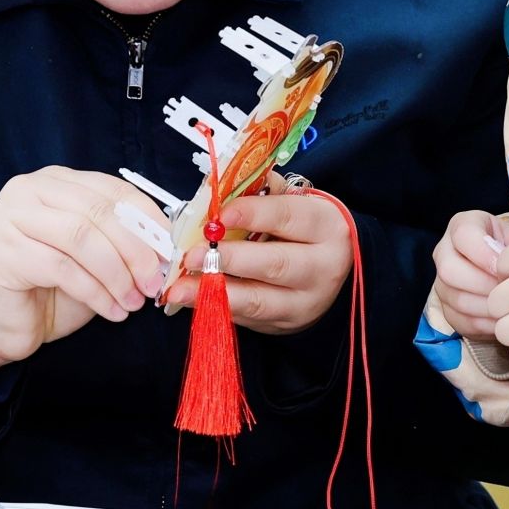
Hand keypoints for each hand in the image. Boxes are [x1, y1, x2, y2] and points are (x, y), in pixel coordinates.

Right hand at [0, 167, 171, 370]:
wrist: (4, 322)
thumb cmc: (52, 287)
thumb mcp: (95, 256)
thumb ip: (122, 242)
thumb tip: (166, 247)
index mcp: (58, 181)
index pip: (113, 189)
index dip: (147, 219)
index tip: (169, 250)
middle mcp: (30, 190)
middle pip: (98, 212)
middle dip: (135, 250)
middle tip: (154, 282)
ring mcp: (10, 217)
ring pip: (81, 238)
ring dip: (117, 274)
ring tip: (134, 301)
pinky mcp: (2, 252)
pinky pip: (62, 268)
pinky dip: (96, 292)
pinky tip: (112, 310)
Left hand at [162, 183, 352, 334]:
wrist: (328, 266)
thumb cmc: (304, 228)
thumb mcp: (294, 202)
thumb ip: (261, 192)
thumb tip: (222, 185)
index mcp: (327, 227)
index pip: (288, 217)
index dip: (252, 214)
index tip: (220, 215)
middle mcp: (323, 268)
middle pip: (275, 265)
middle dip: (229, 260)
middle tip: (192, 255)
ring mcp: (305, 301)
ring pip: (259, 301)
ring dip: (215, 293)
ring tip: (180, 288)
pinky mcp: (285, 323)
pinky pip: (247, 318)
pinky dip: (216, 307)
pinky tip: (192, 298)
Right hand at [433, 210, 508, 339]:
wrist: (499, 266)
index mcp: (461, 226)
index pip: (463, 235)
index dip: (483, 253)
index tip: (504, 268)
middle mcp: (444, 252)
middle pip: (449, 271)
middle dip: (483, 284)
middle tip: (508, 291)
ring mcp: (441, 282)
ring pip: (456, 299)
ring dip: (486, 307)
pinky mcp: (446, 308)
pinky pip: (460, 320)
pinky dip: (483, 324)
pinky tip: (502, 321)